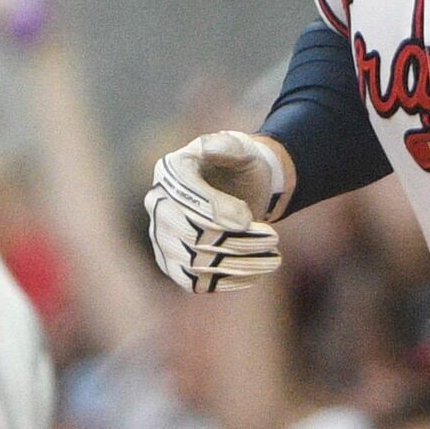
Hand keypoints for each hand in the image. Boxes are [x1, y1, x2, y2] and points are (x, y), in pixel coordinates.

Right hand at [144, 129, 290, 292]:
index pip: (185, 199)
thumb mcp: (240, 147)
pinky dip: (227, 281)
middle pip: (191, 234)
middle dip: (235, 239)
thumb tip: (209, 151)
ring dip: (239, 263)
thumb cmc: (241, 165)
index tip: (248, 218)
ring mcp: (162, 237)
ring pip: (195, 262)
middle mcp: (157, 205)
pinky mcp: (174, 264)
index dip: (216, 211)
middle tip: (271, 238)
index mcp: (169, 172)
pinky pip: (194, 282)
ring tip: (272, 258)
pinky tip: (256, 274)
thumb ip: (226, 146)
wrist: (243, 189)